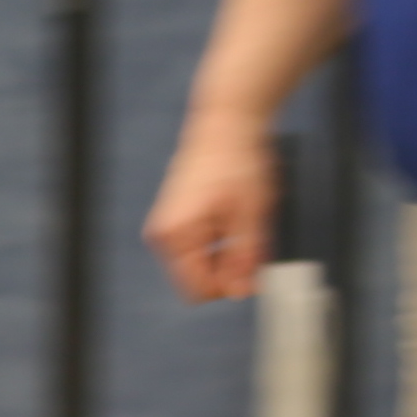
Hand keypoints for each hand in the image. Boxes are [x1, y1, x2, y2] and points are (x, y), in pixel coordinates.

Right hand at [145, 109, 275, 305]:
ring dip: (225, 254)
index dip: (231, 287)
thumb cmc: (236, 160)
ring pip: (199, 264)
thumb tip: (239, 291)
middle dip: (228, 268)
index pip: (199, 290)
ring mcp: (166, 227)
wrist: (226, 125)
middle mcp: (162, 234)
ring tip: (243, 224)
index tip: (253, 276)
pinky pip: (196, 247)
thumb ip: (244, 259)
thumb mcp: (251, 216)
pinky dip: (218, 241)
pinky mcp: (174, 220)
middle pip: (197, 278)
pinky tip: (232, 219)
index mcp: (175, 235)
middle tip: (253, 244)